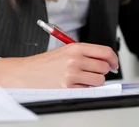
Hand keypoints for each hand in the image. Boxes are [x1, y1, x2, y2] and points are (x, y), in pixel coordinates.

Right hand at [0, 43, 118, 88]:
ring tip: (81, 80)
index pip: (104, 51)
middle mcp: (75, 59)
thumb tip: (104, 61)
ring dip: (93, 82)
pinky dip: (84, 90)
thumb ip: (84, 54)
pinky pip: (88, 90)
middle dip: (101, 71)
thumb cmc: (43, 64)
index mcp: (75, 47)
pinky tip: (73, 86)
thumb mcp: (64, 51)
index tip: (114, 64)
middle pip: (103, 67)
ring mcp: (72, 74)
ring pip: (98, 80)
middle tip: (92, 73)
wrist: (24, 74)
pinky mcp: (68, 87)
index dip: (113, 59)